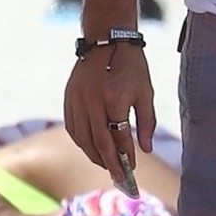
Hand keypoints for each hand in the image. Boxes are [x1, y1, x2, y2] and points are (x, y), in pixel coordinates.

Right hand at [64, 44, 156, 189]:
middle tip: (118, 177)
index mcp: (115, 98)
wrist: (107, 39)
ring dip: (93, 155)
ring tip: (106, 165)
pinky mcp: (69, 98)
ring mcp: (77, 100)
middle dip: (109, 162)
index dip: (125, 155)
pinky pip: (72, 128)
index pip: (119, 136)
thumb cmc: (132, 66)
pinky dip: (81, 142)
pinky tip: (91, 148)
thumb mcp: (146, 92)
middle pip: (99, 142)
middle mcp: (93, 101)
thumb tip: (145, 149)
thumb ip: (147, 122)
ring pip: (83, 138)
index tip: (132, 170)